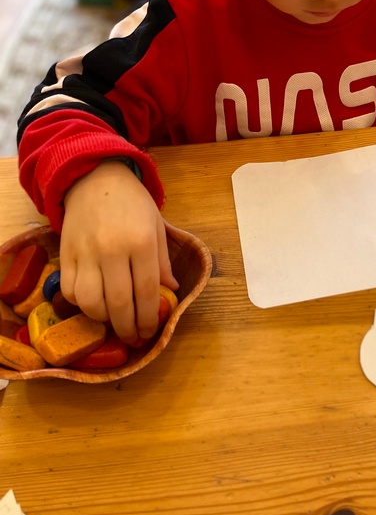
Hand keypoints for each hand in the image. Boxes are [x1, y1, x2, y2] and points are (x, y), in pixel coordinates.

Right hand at [60, 161, 177, 342]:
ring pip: (89, 301)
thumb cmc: (133, 203)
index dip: (148, 318)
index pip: (146, 291)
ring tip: (113, 320)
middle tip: (133, 336)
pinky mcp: (65, 253)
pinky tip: (93, 303)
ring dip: (102, 319)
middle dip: (127, 327)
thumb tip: (170, 292)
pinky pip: (69, 290)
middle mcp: (112, 249)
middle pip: (118, 302)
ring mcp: (85, 252)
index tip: (149, 331)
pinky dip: (80, 304)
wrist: (96, 178)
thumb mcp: (157, 227)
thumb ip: (163, 261)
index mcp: (141, 242)